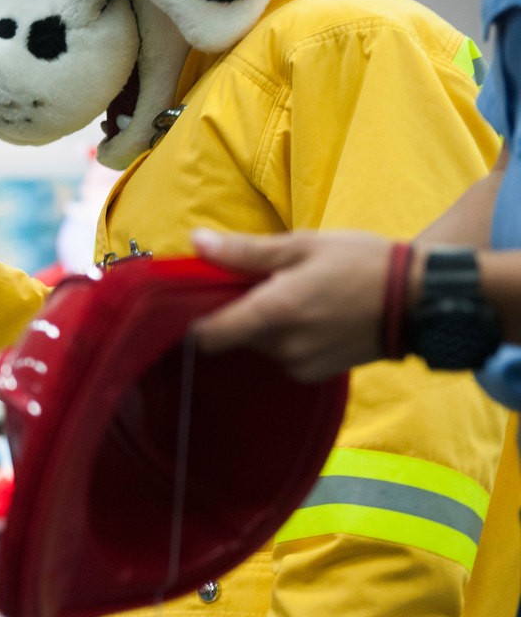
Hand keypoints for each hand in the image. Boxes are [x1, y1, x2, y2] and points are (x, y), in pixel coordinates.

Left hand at [191, 228, 393, 381]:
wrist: (419, 300)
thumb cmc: (360, 263)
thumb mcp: (301, 246)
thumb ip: (245, 251)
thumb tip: (196, 242)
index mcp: (273, 313)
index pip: (209, 335)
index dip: (197, 320)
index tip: (200, 301)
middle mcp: (282, 347)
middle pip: (235, 335)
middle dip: (241, 311)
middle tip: (264, 283)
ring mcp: (300, 365)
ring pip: (259, 345)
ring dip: (265, 325)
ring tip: (295, 296)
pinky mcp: (315, 374)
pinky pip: (283, 356)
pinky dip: (287, 338)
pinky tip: (311, 316)